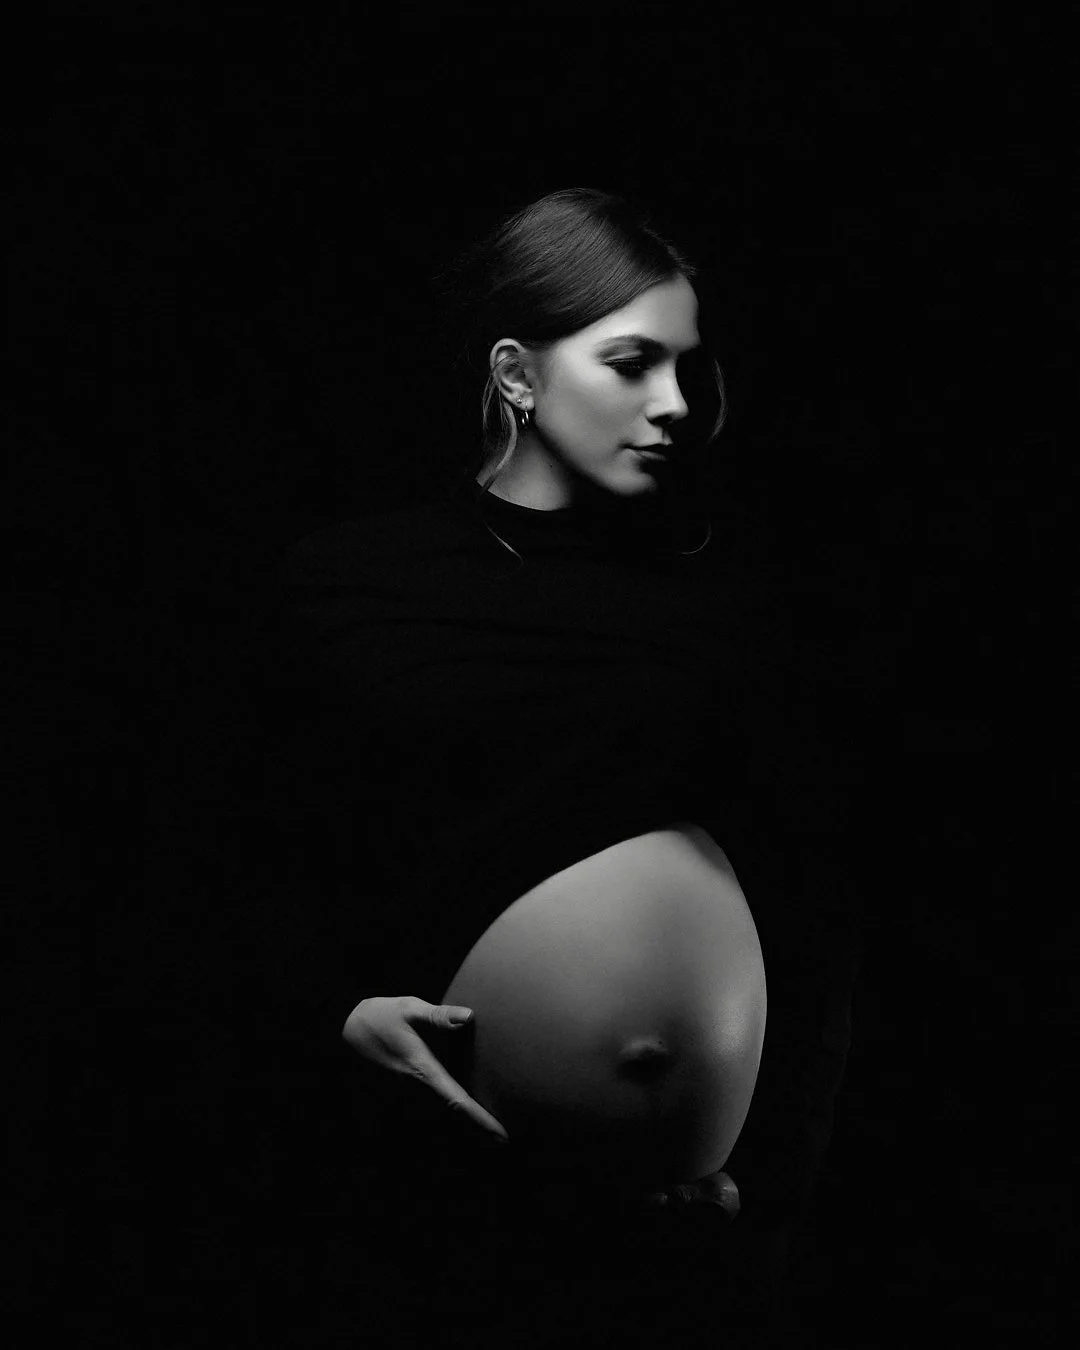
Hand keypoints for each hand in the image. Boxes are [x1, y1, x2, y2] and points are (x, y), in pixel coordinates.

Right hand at [342, 995, 509, 1143]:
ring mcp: (408, 1093)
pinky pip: (431, 1107)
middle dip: (477, 1131)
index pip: (457, 1102)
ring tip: (490, 1135)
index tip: (501, 1136)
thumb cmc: (379, 1017)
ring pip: (441, 1115)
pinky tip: (463, 1114)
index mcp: (422, 1071)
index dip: (480, 1121)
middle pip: (453, 1117)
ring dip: (464, 1126)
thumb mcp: (409, 1009)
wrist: (344, 1029)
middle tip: (503, 1143)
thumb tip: (469, 1016)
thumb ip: (439, 1016)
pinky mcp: (404, 1089)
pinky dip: (450, 1114)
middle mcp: (416, 1089)